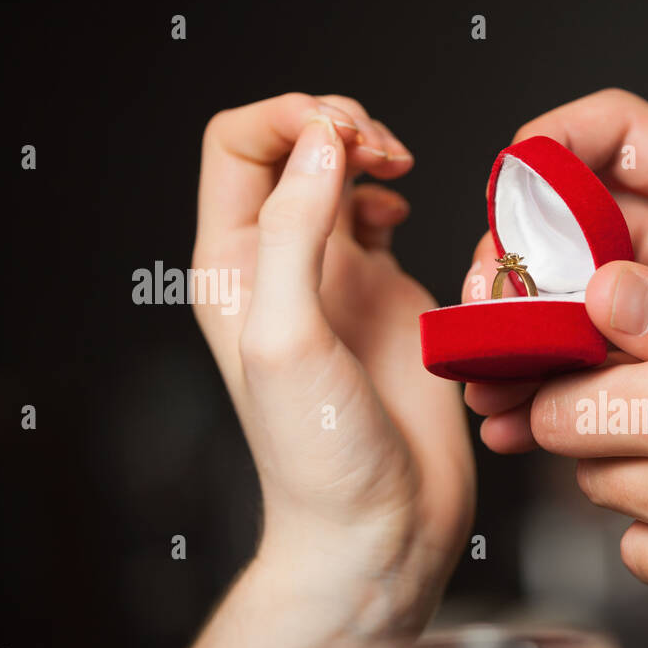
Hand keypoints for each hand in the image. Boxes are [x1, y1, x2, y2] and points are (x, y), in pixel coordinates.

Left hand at [192, 93, 473, 640]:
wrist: (377, 529)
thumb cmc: (320, 460)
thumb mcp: (288, 337)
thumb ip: (297, 231)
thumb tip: (326, 143)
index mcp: (235, 269)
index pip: (241, 147)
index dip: (290, 119)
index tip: (343, 134)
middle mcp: (284, 268)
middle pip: (293, 149)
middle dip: (336, 127)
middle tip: (380, 150)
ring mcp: (339, 283)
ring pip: (341, 178)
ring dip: (370, 155)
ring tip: (400, 171)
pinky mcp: (391, 304)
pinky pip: (388, 223)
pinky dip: (401, 200)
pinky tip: (411, 216)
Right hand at [462, 88, 647, 450]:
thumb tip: (607, 295)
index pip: (619, 133)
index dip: (558, 140)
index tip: (516, 179)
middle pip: (560, 217)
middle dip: (512, 258)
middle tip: (491, 304)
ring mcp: (643, 304)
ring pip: (547, 295)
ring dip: (507, 337)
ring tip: (490, 381)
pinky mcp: (626, 361)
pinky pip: (561, 362)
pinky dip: (530, 392)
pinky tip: (512, 422)